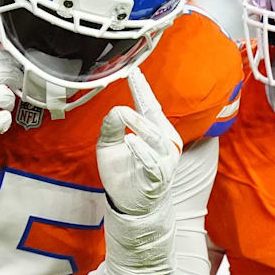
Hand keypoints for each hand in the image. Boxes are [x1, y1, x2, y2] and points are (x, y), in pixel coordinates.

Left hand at [97, 69, 182, 215]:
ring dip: (139, 125)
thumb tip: (116, 110)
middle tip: (132, 78)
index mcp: (154, 130)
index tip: (134, 71)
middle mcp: (164, 141)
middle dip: (143, 95)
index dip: (142, 88)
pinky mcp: (160, 176)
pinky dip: (141, 151)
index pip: (148, 105)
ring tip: (125, 115)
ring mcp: (165, 158)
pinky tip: (131, 141)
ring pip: (154, 136)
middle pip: (153, 114)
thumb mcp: (109, 144)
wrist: (129, 203)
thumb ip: (111, 126)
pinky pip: (152, 161)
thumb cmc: (122, 170)